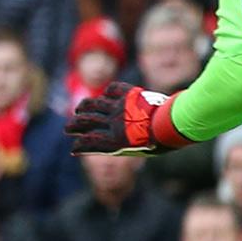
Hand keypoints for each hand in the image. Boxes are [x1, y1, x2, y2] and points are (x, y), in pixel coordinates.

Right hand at [65, 82, 180, 154]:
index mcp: (115, 141)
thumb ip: (125, 147)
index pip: (89, 143)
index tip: (74, 148)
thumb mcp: (141, 151)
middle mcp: (113, 123)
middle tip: (67, 128)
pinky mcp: (129, 94)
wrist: (173, 123)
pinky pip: (113, 89)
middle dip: (73, 126)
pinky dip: (107, 92)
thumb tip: (114, 145)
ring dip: (84, 107)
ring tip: (79, 109)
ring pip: (94, 104)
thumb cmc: (162, 141)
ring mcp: (120, 107)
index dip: (79, 147)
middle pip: (85, 122)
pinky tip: (105, 95)